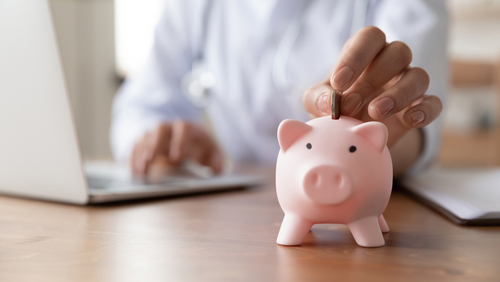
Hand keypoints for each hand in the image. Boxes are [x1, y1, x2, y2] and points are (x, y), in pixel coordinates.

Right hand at [130, 120, 222, 174]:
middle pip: (160, 130)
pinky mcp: (144, 142)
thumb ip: (217, 160)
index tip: (176, 157)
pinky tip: (132, 171)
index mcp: (188, 128)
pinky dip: (133, 158)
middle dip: (155, 144)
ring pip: (145, 138)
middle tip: (150, 160)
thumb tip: (218, 169)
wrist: (184, 139)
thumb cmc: (199, 147)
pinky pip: (135, 146)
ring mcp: (155, 133)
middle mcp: (170, 127)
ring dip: (141, 154)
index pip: (184, 128)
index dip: (180, 141)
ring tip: (140, 171)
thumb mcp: (211, 152)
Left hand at [302, 26, 442, 146]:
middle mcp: (392, 62)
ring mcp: (409, 83)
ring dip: (398, 95)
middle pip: (397, 52)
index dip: (356, 56)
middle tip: (350, 106)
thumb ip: (317, 99)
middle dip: (372, 80)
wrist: (354, 136)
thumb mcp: (317, 104)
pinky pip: (433, 103)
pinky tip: (410, 121)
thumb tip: (329, 102)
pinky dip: (425, 111)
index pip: (370, 37)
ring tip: (375, 113)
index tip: (338, 83)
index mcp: (365, 52)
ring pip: (418, 76)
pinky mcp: (421, 107)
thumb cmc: (335, 109)